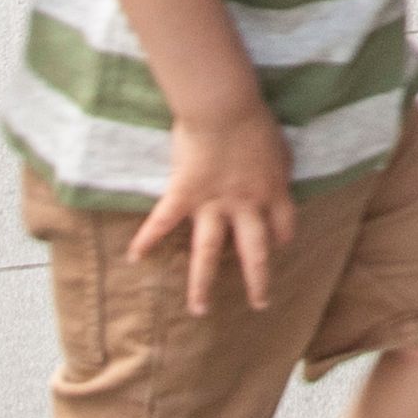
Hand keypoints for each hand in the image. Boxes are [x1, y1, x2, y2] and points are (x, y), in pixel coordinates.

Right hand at [132, 100, 292, 313]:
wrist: (225, 108)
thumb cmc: (255, 121)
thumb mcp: (280, 148)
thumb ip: (279, 168)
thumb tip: (280, 177)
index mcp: (271, 192)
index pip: (282, 225)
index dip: (281, 237)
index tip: (278, 247)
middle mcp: (245, 206)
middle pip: (254, 253)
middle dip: (258, 281)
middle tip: (260, 304)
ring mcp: (213, 205)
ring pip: (208, 253)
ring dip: (202, 284)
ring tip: (198, 310)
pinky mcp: (184, 195)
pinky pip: (163, 223)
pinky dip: (147, 240)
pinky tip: (135, 259)